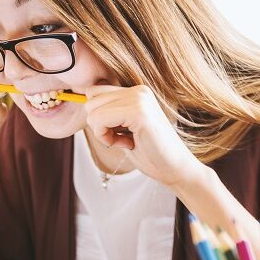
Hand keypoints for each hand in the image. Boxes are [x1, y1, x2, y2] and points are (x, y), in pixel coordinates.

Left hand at [82, 84, 204, 187]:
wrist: (176, 169)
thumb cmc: (150, 153)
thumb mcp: (125, 128)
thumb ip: (110, 113)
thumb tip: (84, 102)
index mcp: (137, 92)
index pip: (95, 92)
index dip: (99, 117)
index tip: (118, 133)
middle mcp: (138, 90)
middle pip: (90, 100)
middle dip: (99, 124)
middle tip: (122, 139)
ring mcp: (139, 99)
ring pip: (92, 110)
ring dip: (103, 132)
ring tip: (126, 141)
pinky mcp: (138, 112)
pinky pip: (100, 120)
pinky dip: (106, 137)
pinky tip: (127, 144)